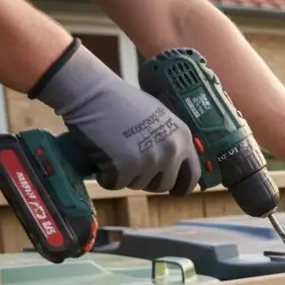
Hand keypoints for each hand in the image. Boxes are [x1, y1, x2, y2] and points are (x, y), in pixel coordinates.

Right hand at [30, 37, 199, 193]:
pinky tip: (101, 156)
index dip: (182, 186)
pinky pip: (115, 184)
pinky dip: (105, 176)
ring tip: (114, 151)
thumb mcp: (159, 118)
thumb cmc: (121, 101)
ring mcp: (148, 160)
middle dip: (146, 180)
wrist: (92, 92)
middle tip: (130, 164)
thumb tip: (174, 165)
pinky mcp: (124, 167)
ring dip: (124, 175)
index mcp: (182, 137)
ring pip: (137, 185)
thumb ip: (170, 141)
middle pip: (163, 185)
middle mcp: (170, 150)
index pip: (192, 175)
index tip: (175, 192)